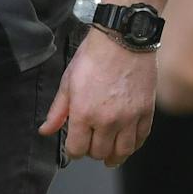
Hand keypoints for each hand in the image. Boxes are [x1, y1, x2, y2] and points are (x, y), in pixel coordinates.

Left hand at [39, 28, 157, 167]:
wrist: (123, 38)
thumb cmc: (94, 56)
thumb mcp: (68, 81)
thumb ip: (58, 111)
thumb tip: (46, 130)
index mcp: (84, 113)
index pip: (76, 150)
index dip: (73, 150)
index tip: (75, 145)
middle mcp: (107, 120)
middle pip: (99, 153)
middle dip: (92, 151)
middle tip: (91, 143)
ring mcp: (129, 117)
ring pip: (122, 152)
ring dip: (114, 155)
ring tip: (110, 154)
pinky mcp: (146, 111)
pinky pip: (141, 139)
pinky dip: (133, 145)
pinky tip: (127, 142)